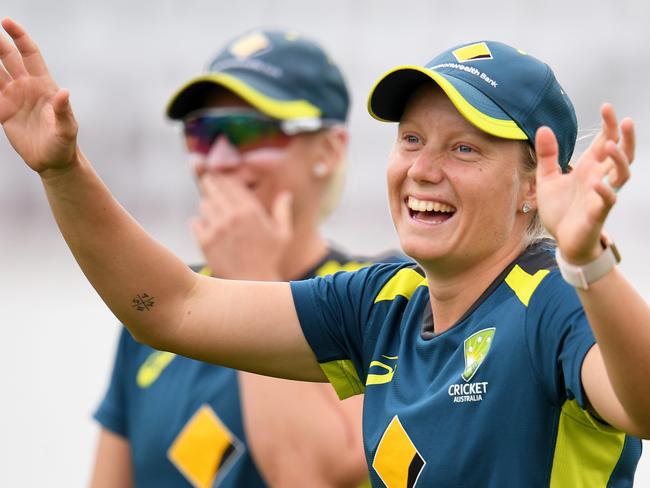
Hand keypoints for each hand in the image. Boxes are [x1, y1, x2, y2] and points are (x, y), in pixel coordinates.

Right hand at [0, 18, 78, 174]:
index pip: (30, 55)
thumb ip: (64, 111)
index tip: (7, 23)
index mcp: (43, 86)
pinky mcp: (3, 112)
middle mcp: (27, 88)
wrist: (54, 162)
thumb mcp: (67, 129)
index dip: (20, 38)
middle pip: (8, 58)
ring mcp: (13, 98)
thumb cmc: (64, 144)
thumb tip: (64, 93)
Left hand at [191, 173, 292, 279]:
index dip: (224, 178)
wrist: (252, 283)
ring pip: (204, 205)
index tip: (221, 177)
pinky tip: (208, 230)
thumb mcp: (282, 235)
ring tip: (213, 212)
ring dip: (208, 206)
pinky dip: (200, 225)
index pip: (231, 183)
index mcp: (251, 211)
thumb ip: (282, 211)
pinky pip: (195, 223)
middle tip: (208, 181)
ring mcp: (217, 228)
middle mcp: (232, 216)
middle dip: (211, 184)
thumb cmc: (270, 259)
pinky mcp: (205, 242)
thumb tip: (285, 194)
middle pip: (213, 188)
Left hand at [535, 103, 634, 263]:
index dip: (609, 125)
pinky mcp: (597, 213)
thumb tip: (544, 127)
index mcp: (588, 167)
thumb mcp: (547, 178)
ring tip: (612, 145)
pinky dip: (605, 192)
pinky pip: (607, 201)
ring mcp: (600, 195)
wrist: (561, 239)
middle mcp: (599, 178)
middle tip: (624, 120)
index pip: (605, 141)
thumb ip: (547, 155)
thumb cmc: (560, 209)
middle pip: (621, 154)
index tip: (606, 107)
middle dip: (624, 137)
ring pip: (621, 175)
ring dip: (619, 160)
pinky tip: (598, 184)